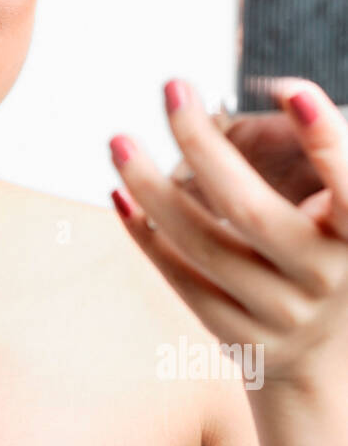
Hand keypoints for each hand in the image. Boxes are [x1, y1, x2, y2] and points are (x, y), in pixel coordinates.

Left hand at [108, 78, 347, 386]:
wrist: (325, 358)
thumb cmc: (328, 252)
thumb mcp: (340, 213)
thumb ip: (318, 157)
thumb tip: (281, 93)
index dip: (325, 140)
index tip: (288, 87)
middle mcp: (325, 277)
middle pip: (250, 212)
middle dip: (203, 146)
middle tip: (172, 88)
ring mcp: (281, 314)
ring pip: (203, 247)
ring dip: (152, 188)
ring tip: (120, 142)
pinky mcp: (240, 337)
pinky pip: (182, 280)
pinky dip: (148, 236)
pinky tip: (122, 195)